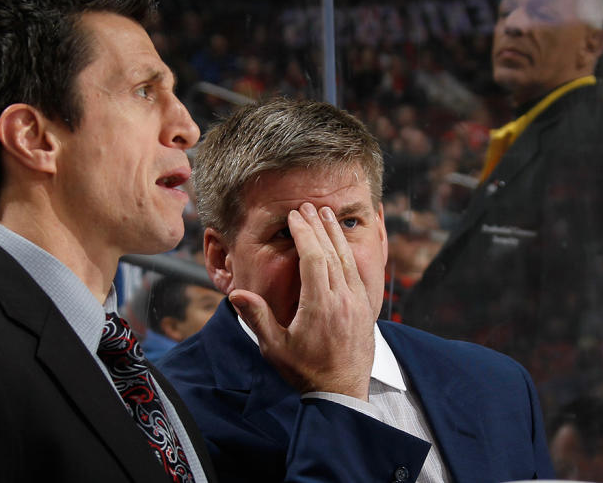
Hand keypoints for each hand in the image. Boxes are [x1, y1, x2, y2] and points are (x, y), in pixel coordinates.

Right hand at [230, 203, 374, 398]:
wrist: (340, 394)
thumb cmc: (305, 372)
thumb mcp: (275, 348)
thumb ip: (257, 318)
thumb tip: (236, 293)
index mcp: (320, 305)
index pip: (313, 258)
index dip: (304, 233)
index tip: (294, 216)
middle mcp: (343, 300)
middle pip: (332, 252)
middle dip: (320, 226)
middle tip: (309, 206)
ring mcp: (358, 304)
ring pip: (348, 260)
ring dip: (336, 235)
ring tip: (327, 215)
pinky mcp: (366, 311)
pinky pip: (359, 274)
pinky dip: (350, 253)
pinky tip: (345, 244)